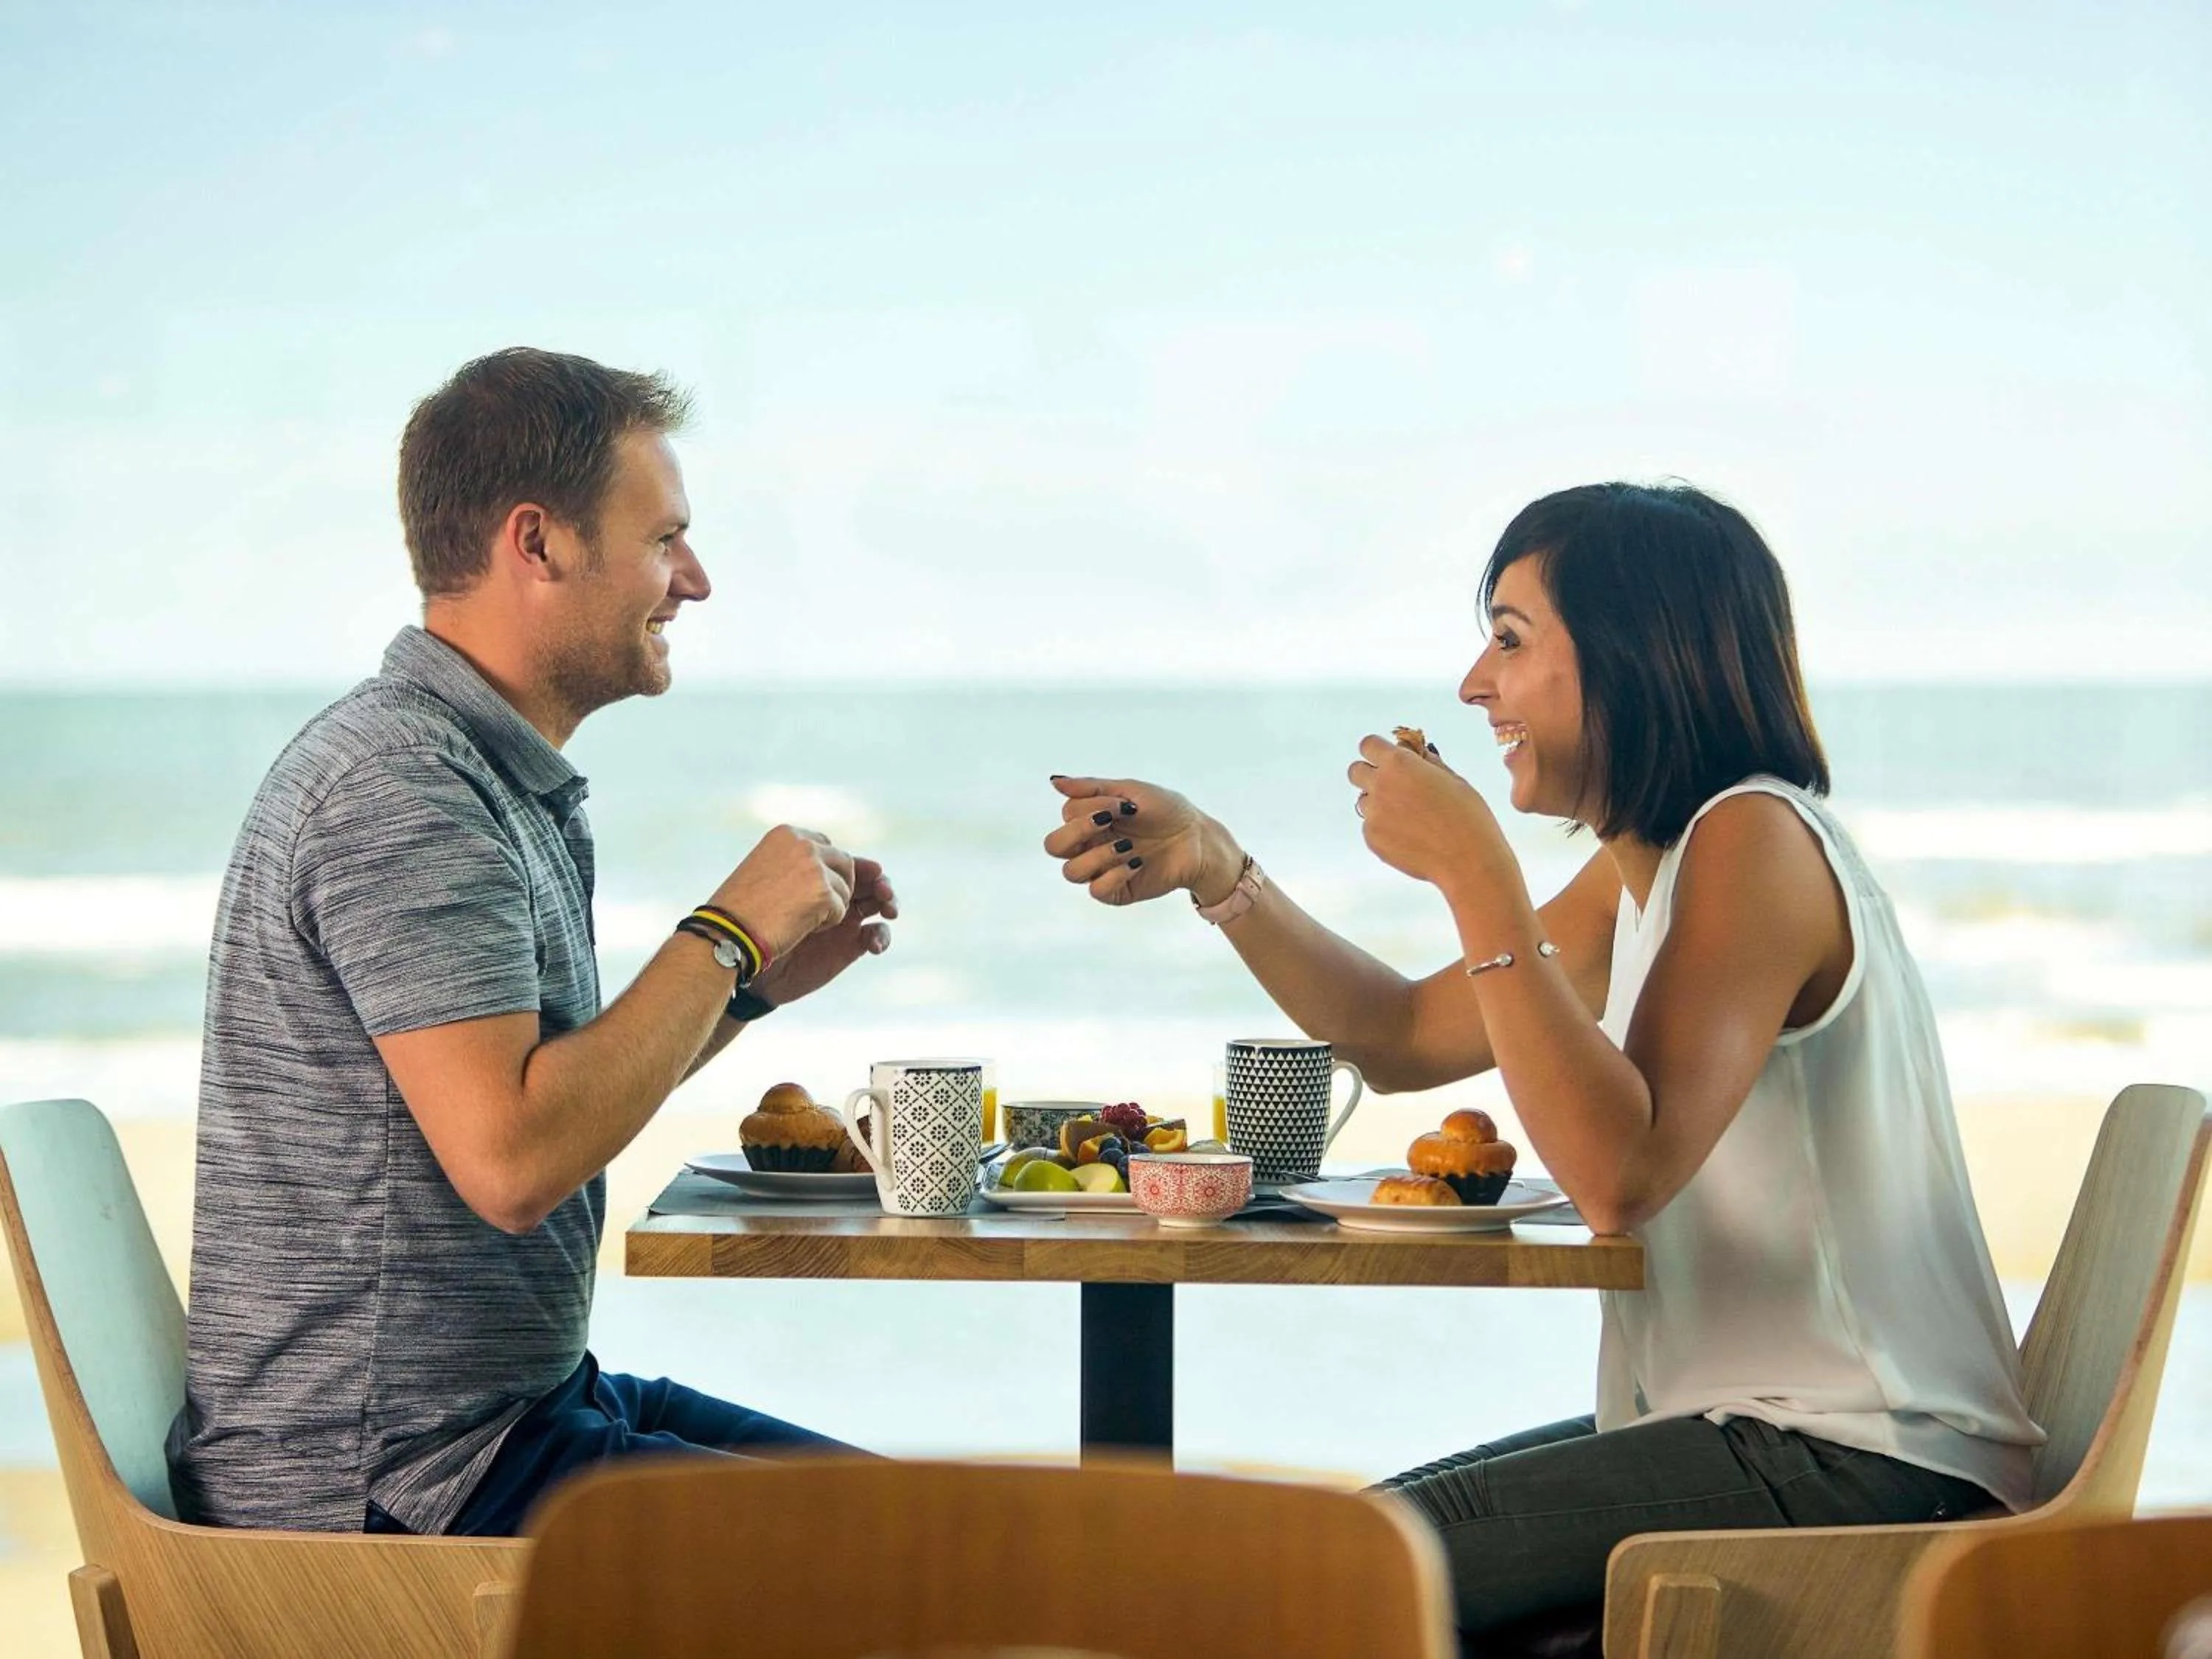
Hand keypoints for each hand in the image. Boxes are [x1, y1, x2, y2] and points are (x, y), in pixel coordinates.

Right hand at [707, 825, 858, 961]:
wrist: (728, 930)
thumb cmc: (739, 907)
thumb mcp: (762, 867)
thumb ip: (791, 861)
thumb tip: (819, 869)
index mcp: (786, 834)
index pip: (823, 844)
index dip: (822, 869)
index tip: (807, 888)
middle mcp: (803, 844)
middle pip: (843, 862)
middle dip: (836, 886)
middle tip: (815, 907)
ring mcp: (815, 868)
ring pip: (844, 888)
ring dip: (829, 906)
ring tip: (799, 917)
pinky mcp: (823, 893)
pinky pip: (840, 910)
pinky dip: (825, 923)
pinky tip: (800, 927)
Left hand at [748, 857, 895, 1007]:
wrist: (748, 959)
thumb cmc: (756, 920)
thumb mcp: (781, 889)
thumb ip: (807, 871)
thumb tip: (824, 851)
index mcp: (816, 875)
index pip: (849, 864)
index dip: (864, 867)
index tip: (871, 871)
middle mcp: (831, 894)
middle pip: (869, 881)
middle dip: (882, 883)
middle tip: (883, 891)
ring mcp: (843, 918)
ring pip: (879, 903)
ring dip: (889, 903)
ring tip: (890, 910)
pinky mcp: (850, 945)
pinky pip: (876, 934)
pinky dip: (883, 936)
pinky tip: (875, 945)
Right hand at [1043, 775, 1242, 907]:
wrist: (1198, 839)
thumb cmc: (1167, 810)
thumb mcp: (1131, 791)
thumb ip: (1092, 788)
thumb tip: (1054, 782)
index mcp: (1091, 820)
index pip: (1066, 815)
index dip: (1091, 808)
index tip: (1124, 805)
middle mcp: (1090, 845)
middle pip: (1054, 846)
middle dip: (1077, 832)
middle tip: (1108, 822)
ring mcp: (1102, 869)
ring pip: (1071, 872)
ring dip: (1098, 855)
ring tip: (1129, 846)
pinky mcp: (1117, 891)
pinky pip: (1097, 890)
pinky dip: (1114, 875)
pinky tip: (1137, 863)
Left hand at [1347, 735, 1518, 898]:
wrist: (1467, 860)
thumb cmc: (1467, 817)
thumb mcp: (1452, 779)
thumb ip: (1427, 762)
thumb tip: (1416, 753)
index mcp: (1399, 764)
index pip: (1368, 744)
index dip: (1378, 750)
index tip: (1387, 758)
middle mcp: (1380, 786)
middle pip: (1355, 771)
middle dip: (1370, 774)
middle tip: (1393, 785)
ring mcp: (1373, 814)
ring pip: (1364, 801)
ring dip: (1379, 803)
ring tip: (1409, 816)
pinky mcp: (1372, 838)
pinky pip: (1370, 826)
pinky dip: (1384, 828)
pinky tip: (1410, 835)